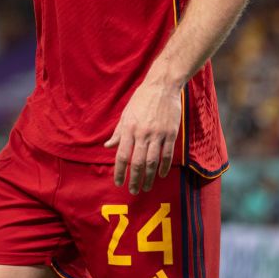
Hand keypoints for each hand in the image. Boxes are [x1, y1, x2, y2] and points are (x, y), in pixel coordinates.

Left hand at [104, 79, 180, 193]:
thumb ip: (118, 132)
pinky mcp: (171, 133)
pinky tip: (161, 175)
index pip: (122, 155)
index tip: (118, 182)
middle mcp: (142, 133)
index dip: (120, 171)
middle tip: (133, 191)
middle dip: (134, 179)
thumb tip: (107, 146)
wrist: (162, 86)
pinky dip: (164, 167)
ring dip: (149, 177)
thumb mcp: (126, 114)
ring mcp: (158, 134)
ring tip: (146, 187)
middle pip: (137, 162)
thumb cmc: (141, 99)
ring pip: (152, 162)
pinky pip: (167, 154)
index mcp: (129, 128)